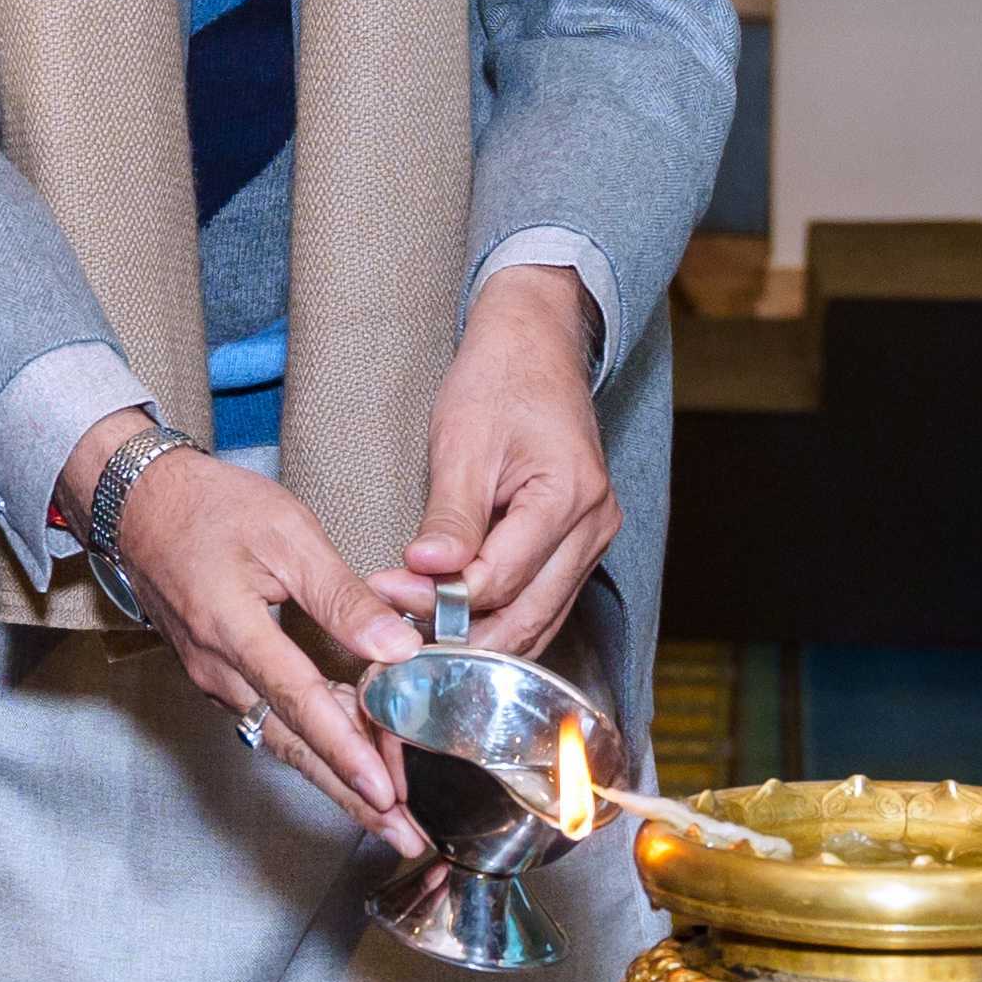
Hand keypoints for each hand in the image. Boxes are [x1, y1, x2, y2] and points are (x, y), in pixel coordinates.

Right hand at [63, 408, 418, 841]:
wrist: (138, 504)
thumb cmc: (210, 507)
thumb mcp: (287, 534)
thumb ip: (342, 596)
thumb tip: (397, 646)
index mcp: (233, 629)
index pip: (300, 701)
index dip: (345, 749)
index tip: (385, 791)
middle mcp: (219, 670)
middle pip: (294, 745)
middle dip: (351, 796)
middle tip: (403, 835)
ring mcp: (215, 679)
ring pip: (285, 739)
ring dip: (337, 776)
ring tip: (389, 814)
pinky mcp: (220, 676)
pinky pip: (273, 719)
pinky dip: (317, 743)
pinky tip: (355, 758)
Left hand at [384, 266, 616, 660]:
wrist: (534, 348)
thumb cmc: (498, 383)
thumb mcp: (463, 444)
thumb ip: (451, 516)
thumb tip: (428, 572)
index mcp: (569, 497)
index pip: (500, 579)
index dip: (439, 596)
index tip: (387, 588)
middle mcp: (594, 527)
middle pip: (527, 616)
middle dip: (460, 632)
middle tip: (398, 627)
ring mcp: (594, 538)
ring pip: (539, 620)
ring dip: (481, 633)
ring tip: (418, 627)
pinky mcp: (581, 544)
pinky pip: (543, 602)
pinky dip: (501, 617)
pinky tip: (456, 617)